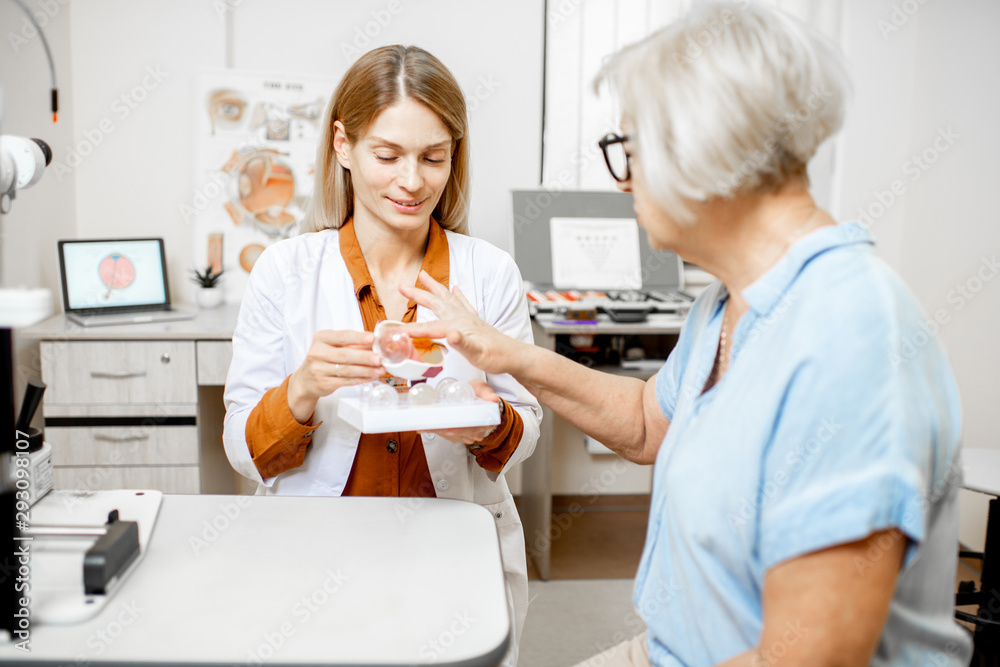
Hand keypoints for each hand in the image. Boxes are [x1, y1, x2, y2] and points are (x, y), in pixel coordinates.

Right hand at [287, 330, 383, 422]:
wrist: (306, 380)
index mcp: (321, 338)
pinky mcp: (324, 383)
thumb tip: (375, 344)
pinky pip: (346, 381)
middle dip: (365, 357)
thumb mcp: (332, 346)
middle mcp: (317, 353)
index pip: (342, 336)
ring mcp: (319, 369)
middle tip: (379, 358)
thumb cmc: (323, 359)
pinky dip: (361, 379)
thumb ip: (350, 343)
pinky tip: (371, 377)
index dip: (358, 338)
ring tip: (380, 369)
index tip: (372, 338)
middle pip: (345, 355)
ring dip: (366, 370)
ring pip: (347, 370)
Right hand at [399, 270, 524, 375]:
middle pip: (436, 303)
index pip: (430, 327)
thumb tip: (449, 334)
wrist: (514, 355)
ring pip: (447, 298)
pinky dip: (457, 294)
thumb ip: (463, 344)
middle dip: (418, 294)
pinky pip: (463, 303)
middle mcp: (462, 318)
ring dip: (434, 287)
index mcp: (459, 326)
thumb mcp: (478, 354)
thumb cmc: (496, 357)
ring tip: (423, 275)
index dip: (412, 330)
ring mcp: (468, 317)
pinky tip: (456, 288)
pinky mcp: (475, 320)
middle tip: (401, 286)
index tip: (395, 332)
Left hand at [422, 380, 500, 447]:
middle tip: (427, 426)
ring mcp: (468, 434)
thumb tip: (493, 400)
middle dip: (442, 430)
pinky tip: (426, 427)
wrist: (479, 398)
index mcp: (486, 422)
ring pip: (451, 436)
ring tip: (423, 426)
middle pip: (458, 434)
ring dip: (437, 431)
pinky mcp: (459, 434)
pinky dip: (436, 430)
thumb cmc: (481, 394)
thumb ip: (488, 394)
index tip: (448, 429)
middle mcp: (477, 431)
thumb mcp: (485, 389)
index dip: (460, 430)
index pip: (472, 429)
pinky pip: (447, 435)